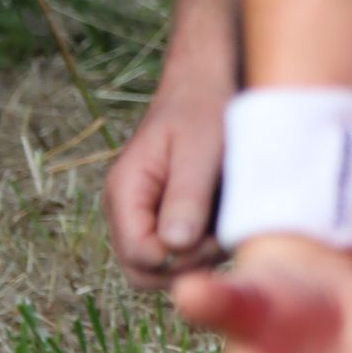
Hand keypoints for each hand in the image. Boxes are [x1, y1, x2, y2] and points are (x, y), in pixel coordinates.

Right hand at [104, 71, 228, 287]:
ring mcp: (146, 214)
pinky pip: (180, 250)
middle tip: (220, 237)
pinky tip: (225, 216)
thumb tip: (174, 247)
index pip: (139, 258)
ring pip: (165, 265)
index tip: (211, 236)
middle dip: (185, 265)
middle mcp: (128, 210)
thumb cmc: (203, 107)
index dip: (178, 259)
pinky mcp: (168, 215)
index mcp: (125, 192)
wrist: (208, 81)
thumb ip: (186, 197)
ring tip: (226, 220)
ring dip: (199, 256)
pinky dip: (205, 244)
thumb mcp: (199, 150)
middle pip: (144, 271)